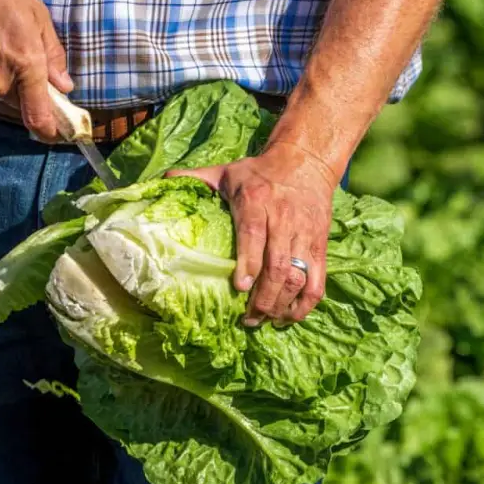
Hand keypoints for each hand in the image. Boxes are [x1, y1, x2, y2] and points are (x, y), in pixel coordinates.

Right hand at [0, 0, 72, 140]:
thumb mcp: (37, 15)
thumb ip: (53, 54)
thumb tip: (64, 86)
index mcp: (27, 65)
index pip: (39, 116)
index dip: (50, 130)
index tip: (56, 135)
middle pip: (20, 101)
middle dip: (26, 88)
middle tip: (21, 56)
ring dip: (2, 76)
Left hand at [167, 144, 341, 325]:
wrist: (306, 162)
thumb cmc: (260, 172)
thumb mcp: (226, 172)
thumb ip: (196, 178)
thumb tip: (162, 181)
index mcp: (256, 201)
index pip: (254, 235)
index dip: (248, 264)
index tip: (239, 288)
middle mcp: (283, 219)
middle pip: (278, 265)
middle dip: (264, 297)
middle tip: (249, 319)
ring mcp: (305, 235)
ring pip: (298, 276)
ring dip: (282, 304)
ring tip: (265, 320)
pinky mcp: (320, 245)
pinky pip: (318, 280)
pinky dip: (306, 303)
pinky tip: (290, 316)